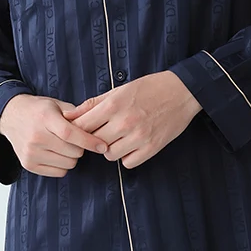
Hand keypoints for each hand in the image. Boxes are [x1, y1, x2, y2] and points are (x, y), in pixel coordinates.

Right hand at [0, 95, 108, 178]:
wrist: (11, 116)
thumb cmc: (38, 110)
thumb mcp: (56, 104)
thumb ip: (76, 113)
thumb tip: (96, 126)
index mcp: (45, 118)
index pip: (71, 134)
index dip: (89, 141)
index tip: (102, 146)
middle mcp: (36, 136)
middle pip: (72, 152)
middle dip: (81, 147)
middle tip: (76, 139)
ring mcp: (31, 152)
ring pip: (68, 164)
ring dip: (72, 157)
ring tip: (65, 145)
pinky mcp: (28, 164)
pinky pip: (58, 172)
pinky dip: (63, 165)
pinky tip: (57, 153)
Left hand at [61, 70, 201, 169]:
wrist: (182, 91)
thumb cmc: (148, 87)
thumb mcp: (119, 89)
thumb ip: (93, 104)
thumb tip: (69, 114)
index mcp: (114, 105)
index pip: (83, 126)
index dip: (78, 130)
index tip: (80, 130)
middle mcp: (125, 122)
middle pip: (94, 142)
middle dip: (93, 139)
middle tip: (100, 133)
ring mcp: (139, 137)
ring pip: (109, 155)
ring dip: (109, 149)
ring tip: (117, 138)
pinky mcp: (151, 148)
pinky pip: (128, 162)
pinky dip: (126, 156)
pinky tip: (130, 145)